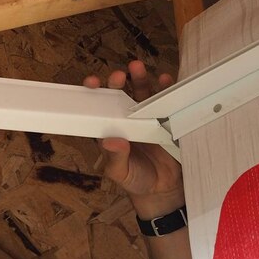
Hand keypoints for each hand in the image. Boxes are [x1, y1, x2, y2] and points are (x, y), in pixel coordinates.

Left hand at [83, 60, 184, 218]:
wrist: (163, 190)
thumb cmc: (136, 180)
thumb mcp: (120, 173)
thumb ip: (115, 159)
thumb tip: (110, 142)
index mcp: (112, 129)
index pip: (100, 107)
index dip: (94, 93)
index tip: (91, 83)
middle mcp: (128, 119)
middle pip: (121, 93)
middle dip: (118, 81)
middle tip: (119, 76)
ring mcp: (148, 117)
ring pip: (142, 92)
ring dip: (140, 78)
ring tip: (137, 68)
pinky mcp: (167, 118)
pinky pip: (166, 100)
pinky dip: (166, 88)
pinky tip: (165, 80)